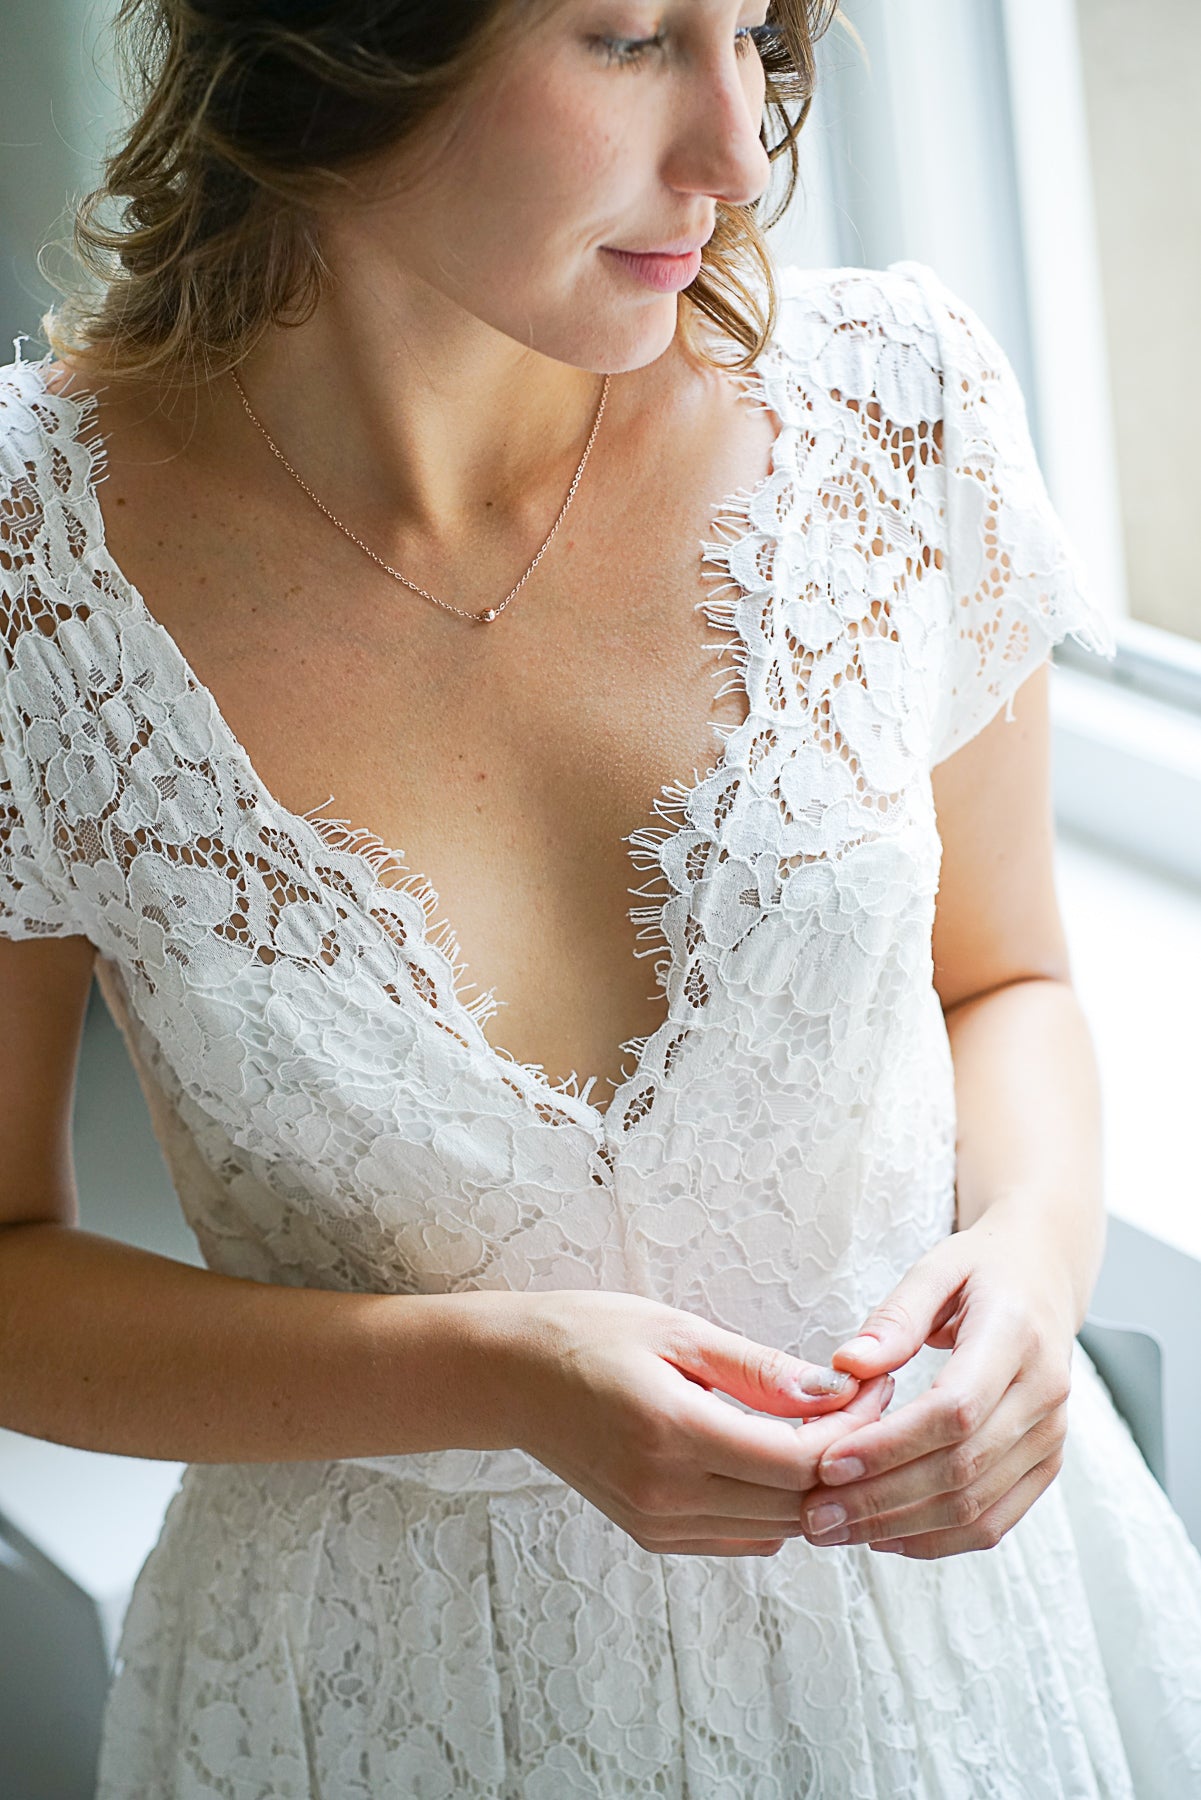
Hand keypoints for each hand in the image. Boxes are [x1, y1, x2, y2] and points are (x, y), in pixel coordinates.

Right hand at [499, 1288, 896, 1556]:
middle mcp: (666, 1493)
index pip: (796, 1462)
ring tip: (829, 1426)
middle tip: (866, 1403)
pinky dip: (773, 1506)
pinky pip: (739, 1536)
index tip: (875, 1387)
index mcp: (673, 1432)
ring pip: (774, 1528)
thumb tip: (836, 1393)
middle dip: (845, 1458)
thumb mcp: (676, 1330)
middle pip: (794, 1503)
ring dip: (812, 1486)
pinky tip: (779, 1458)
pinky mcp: (651, 1533)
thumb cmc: (589, 1334)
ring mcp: (657, 1521)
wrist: (508, 1377)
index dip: (851, 1430)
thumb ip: (758, 1370)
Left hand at [798, 1200, 1075, 1558]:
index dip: (890, 1445)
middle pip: (961, 1467)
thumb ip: (894, 1317)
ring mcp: (1050, 1435)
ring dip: (901, 1527)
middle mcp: (1044, 1393)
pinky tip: (884, 1536)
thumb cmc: (981, 1270)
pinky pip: (994, 1521)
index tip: (828, 1463)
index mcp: (1016, 1335)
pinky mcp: (1046, 1464)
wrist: (1045, 1279)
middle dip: (882, 1498)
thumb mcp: (935, 1269)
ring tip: (835, 1530)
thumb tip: (846, 1364)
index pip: (954, 1409)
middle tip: (815, 1513)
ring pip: (976, 1506)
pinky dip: (938, 1540)